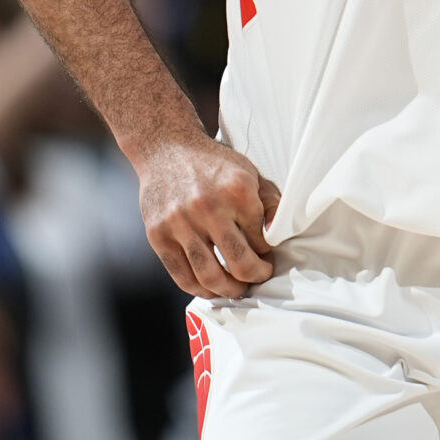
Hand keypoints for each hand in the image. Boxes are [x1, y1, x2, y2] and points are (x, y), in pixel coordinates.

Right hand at [136, 132, 279, 299]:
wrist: (166, 149)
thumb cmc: (212, 163)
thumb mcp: (249, 172)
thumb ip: (270, 202)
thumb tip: (280, 233)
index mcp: (238, 192)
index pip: (261, 241)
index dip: (267, 254)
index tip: (267, 257)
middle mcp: (209, 208)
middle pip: (239, 263)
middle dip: (254, 277)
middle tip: (258, 277)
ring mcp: (181, 224)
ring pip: (210, 276)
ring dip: (228, 291)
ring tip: (237, 290)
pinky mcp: (158, 235)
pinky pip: (181, 275)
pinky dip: (198, 290)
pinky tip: (210, 289)